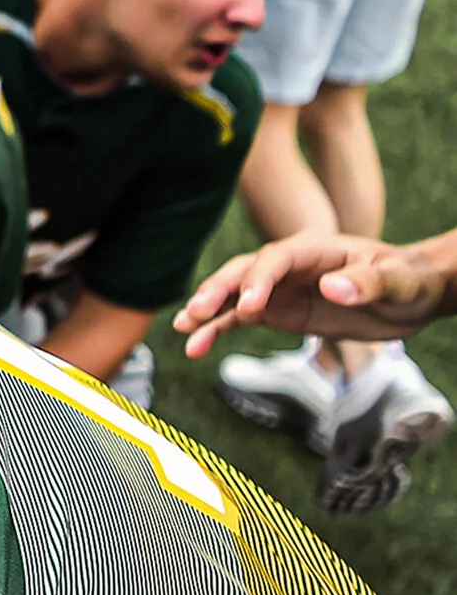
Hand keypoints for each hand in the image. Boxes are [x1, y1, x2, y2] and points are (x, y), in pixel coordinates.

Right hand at [174, 231, 454, 357]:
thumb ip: (367, 282)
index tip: (249, 308)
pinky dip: (216, 330)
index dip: (259, 280)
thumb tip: (332, 288)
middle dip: (218, 291)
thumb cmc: (409, 280)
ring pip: (232, 295)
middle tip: (198, 314)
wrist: (411, 296)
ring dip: (207, 311)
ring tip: (184, 330)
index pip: (277, 258)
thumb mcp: (398, 281)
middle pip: (244, 272)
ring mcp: (279, 288)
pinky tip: (196, 346)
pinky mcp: (276, 310)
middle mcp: (289, 265)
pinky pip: (238, 319)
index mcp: (316, 249)